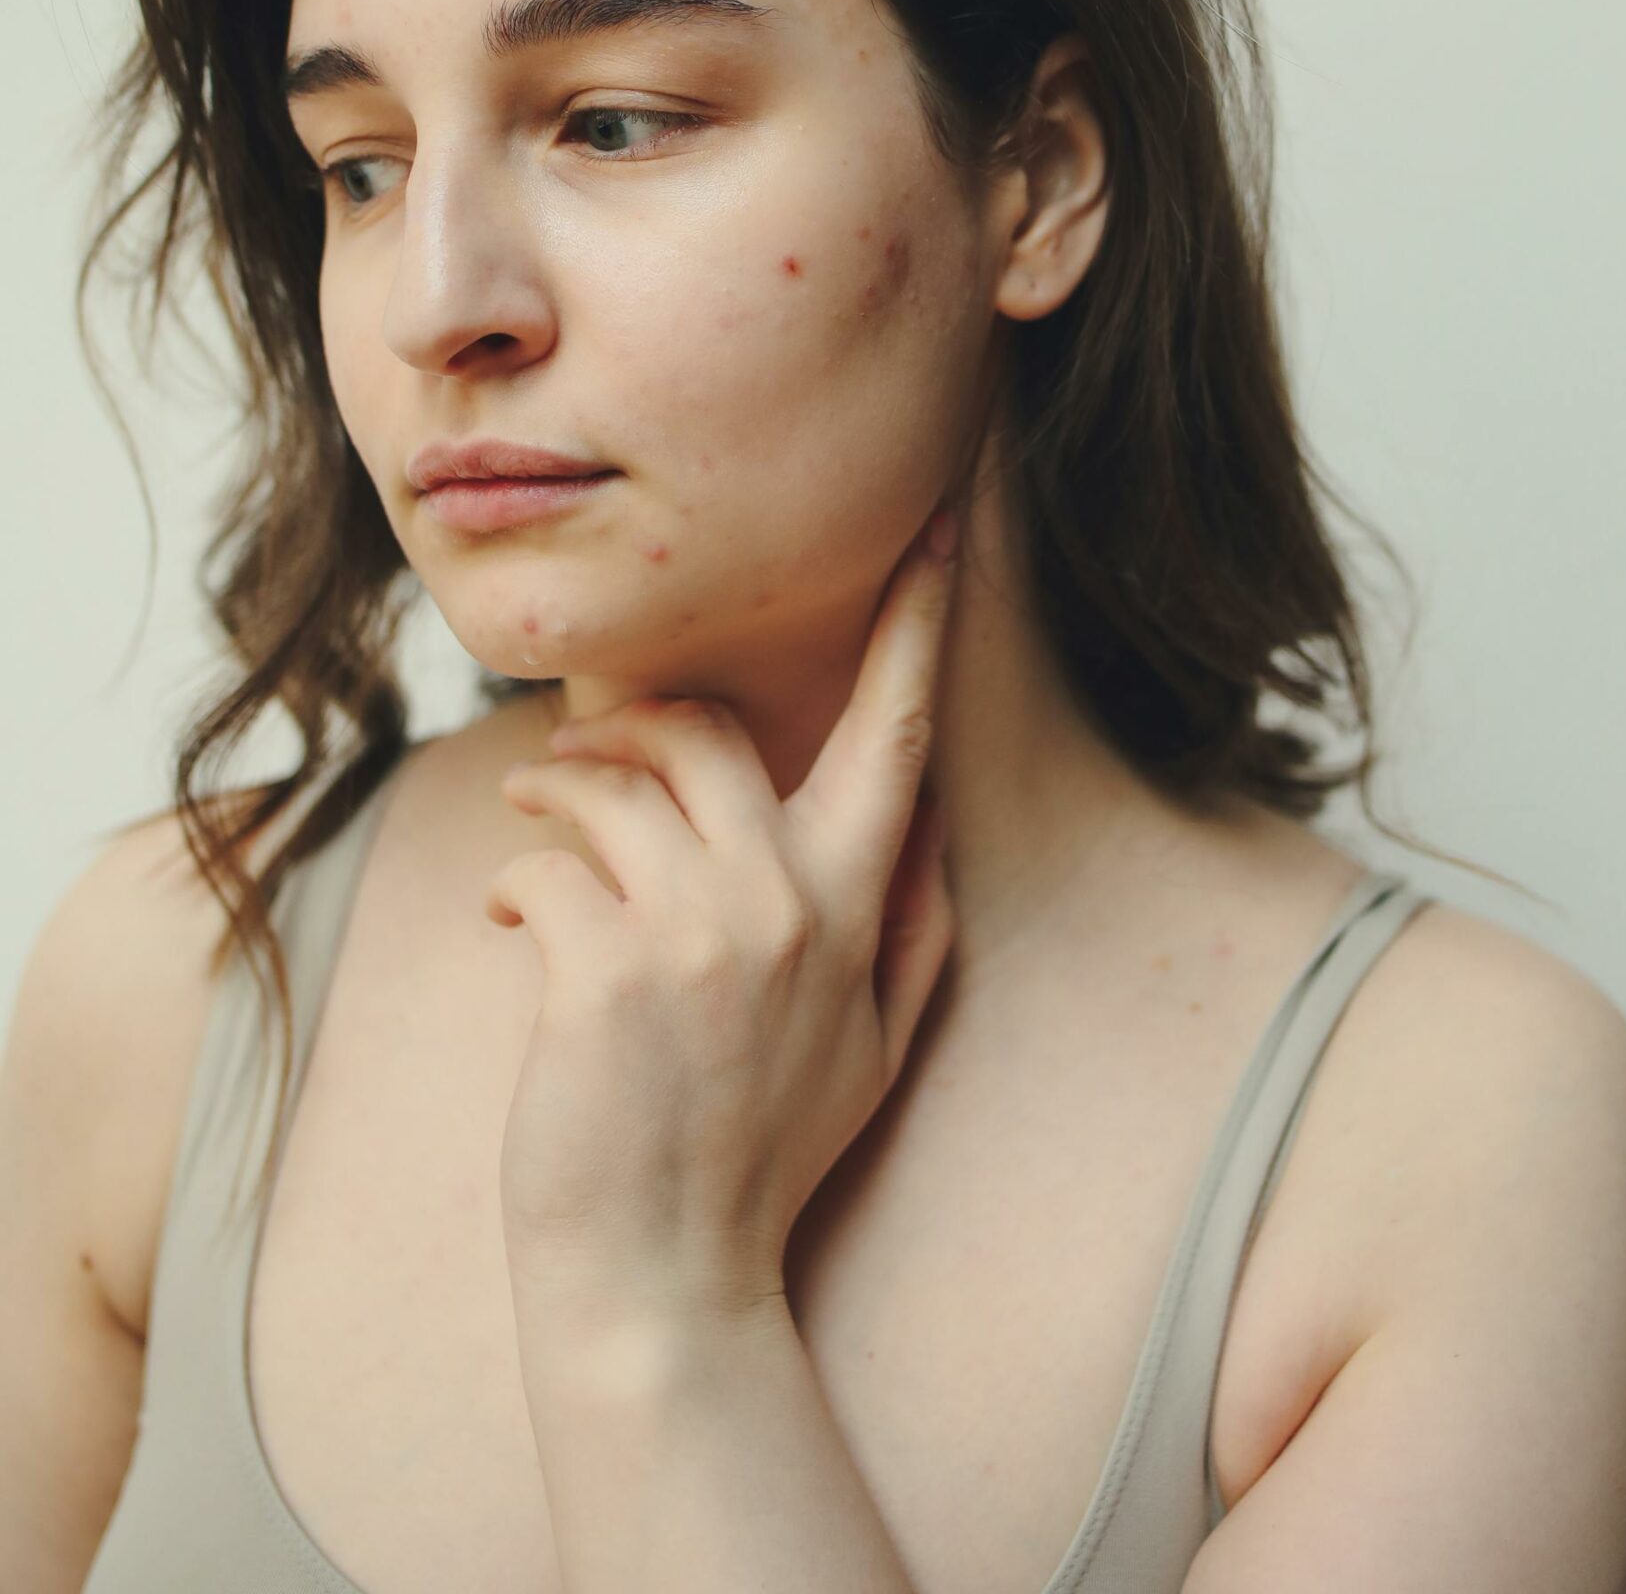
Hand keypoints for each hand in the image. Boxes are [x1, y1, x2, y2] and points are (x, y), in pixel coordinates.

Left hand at [483, 505, 961, 1331]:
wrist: (662, 1280)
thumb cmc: (763, 1157)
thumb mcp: (873, 1048)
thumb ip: (909, 927)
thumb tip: (926, 826)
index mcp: (858, 905)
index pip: (899, 731)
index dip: (919, 620)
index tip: (940, 522)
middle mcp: (787, 901)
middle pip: (704, 728)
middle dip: (629, 719)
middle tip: (579, 749)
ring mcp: (694, 933)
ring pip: (609, 778)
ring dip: (554, 788)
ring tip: (534, 828)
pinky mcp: (599, 968)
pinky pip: (542, 862)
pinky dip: (512, 883)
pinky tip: (508, 929)